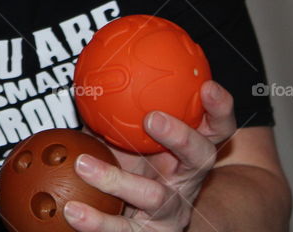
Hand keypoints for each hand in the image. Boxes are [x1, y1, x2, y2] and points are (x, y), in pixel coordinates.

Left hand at [63, 80, 235, 231]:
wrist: (142, 221)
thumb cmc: (133, 165)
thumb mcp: (129, 136)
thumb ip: (116, 110)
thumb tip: (87, 77)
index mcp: (190, 152)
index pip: (218, 127)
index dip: (220, 108)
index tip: (208, 87)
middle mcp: (188, 181)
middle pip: (200, 158)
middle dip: (181, 135)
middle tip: (151, 117)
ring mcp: (173, 211)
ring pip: (154, 196)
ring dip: (115, 179)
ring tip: (82, 165)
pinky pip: (126, 231)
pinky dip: (97, 222)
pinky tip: (72, 211)